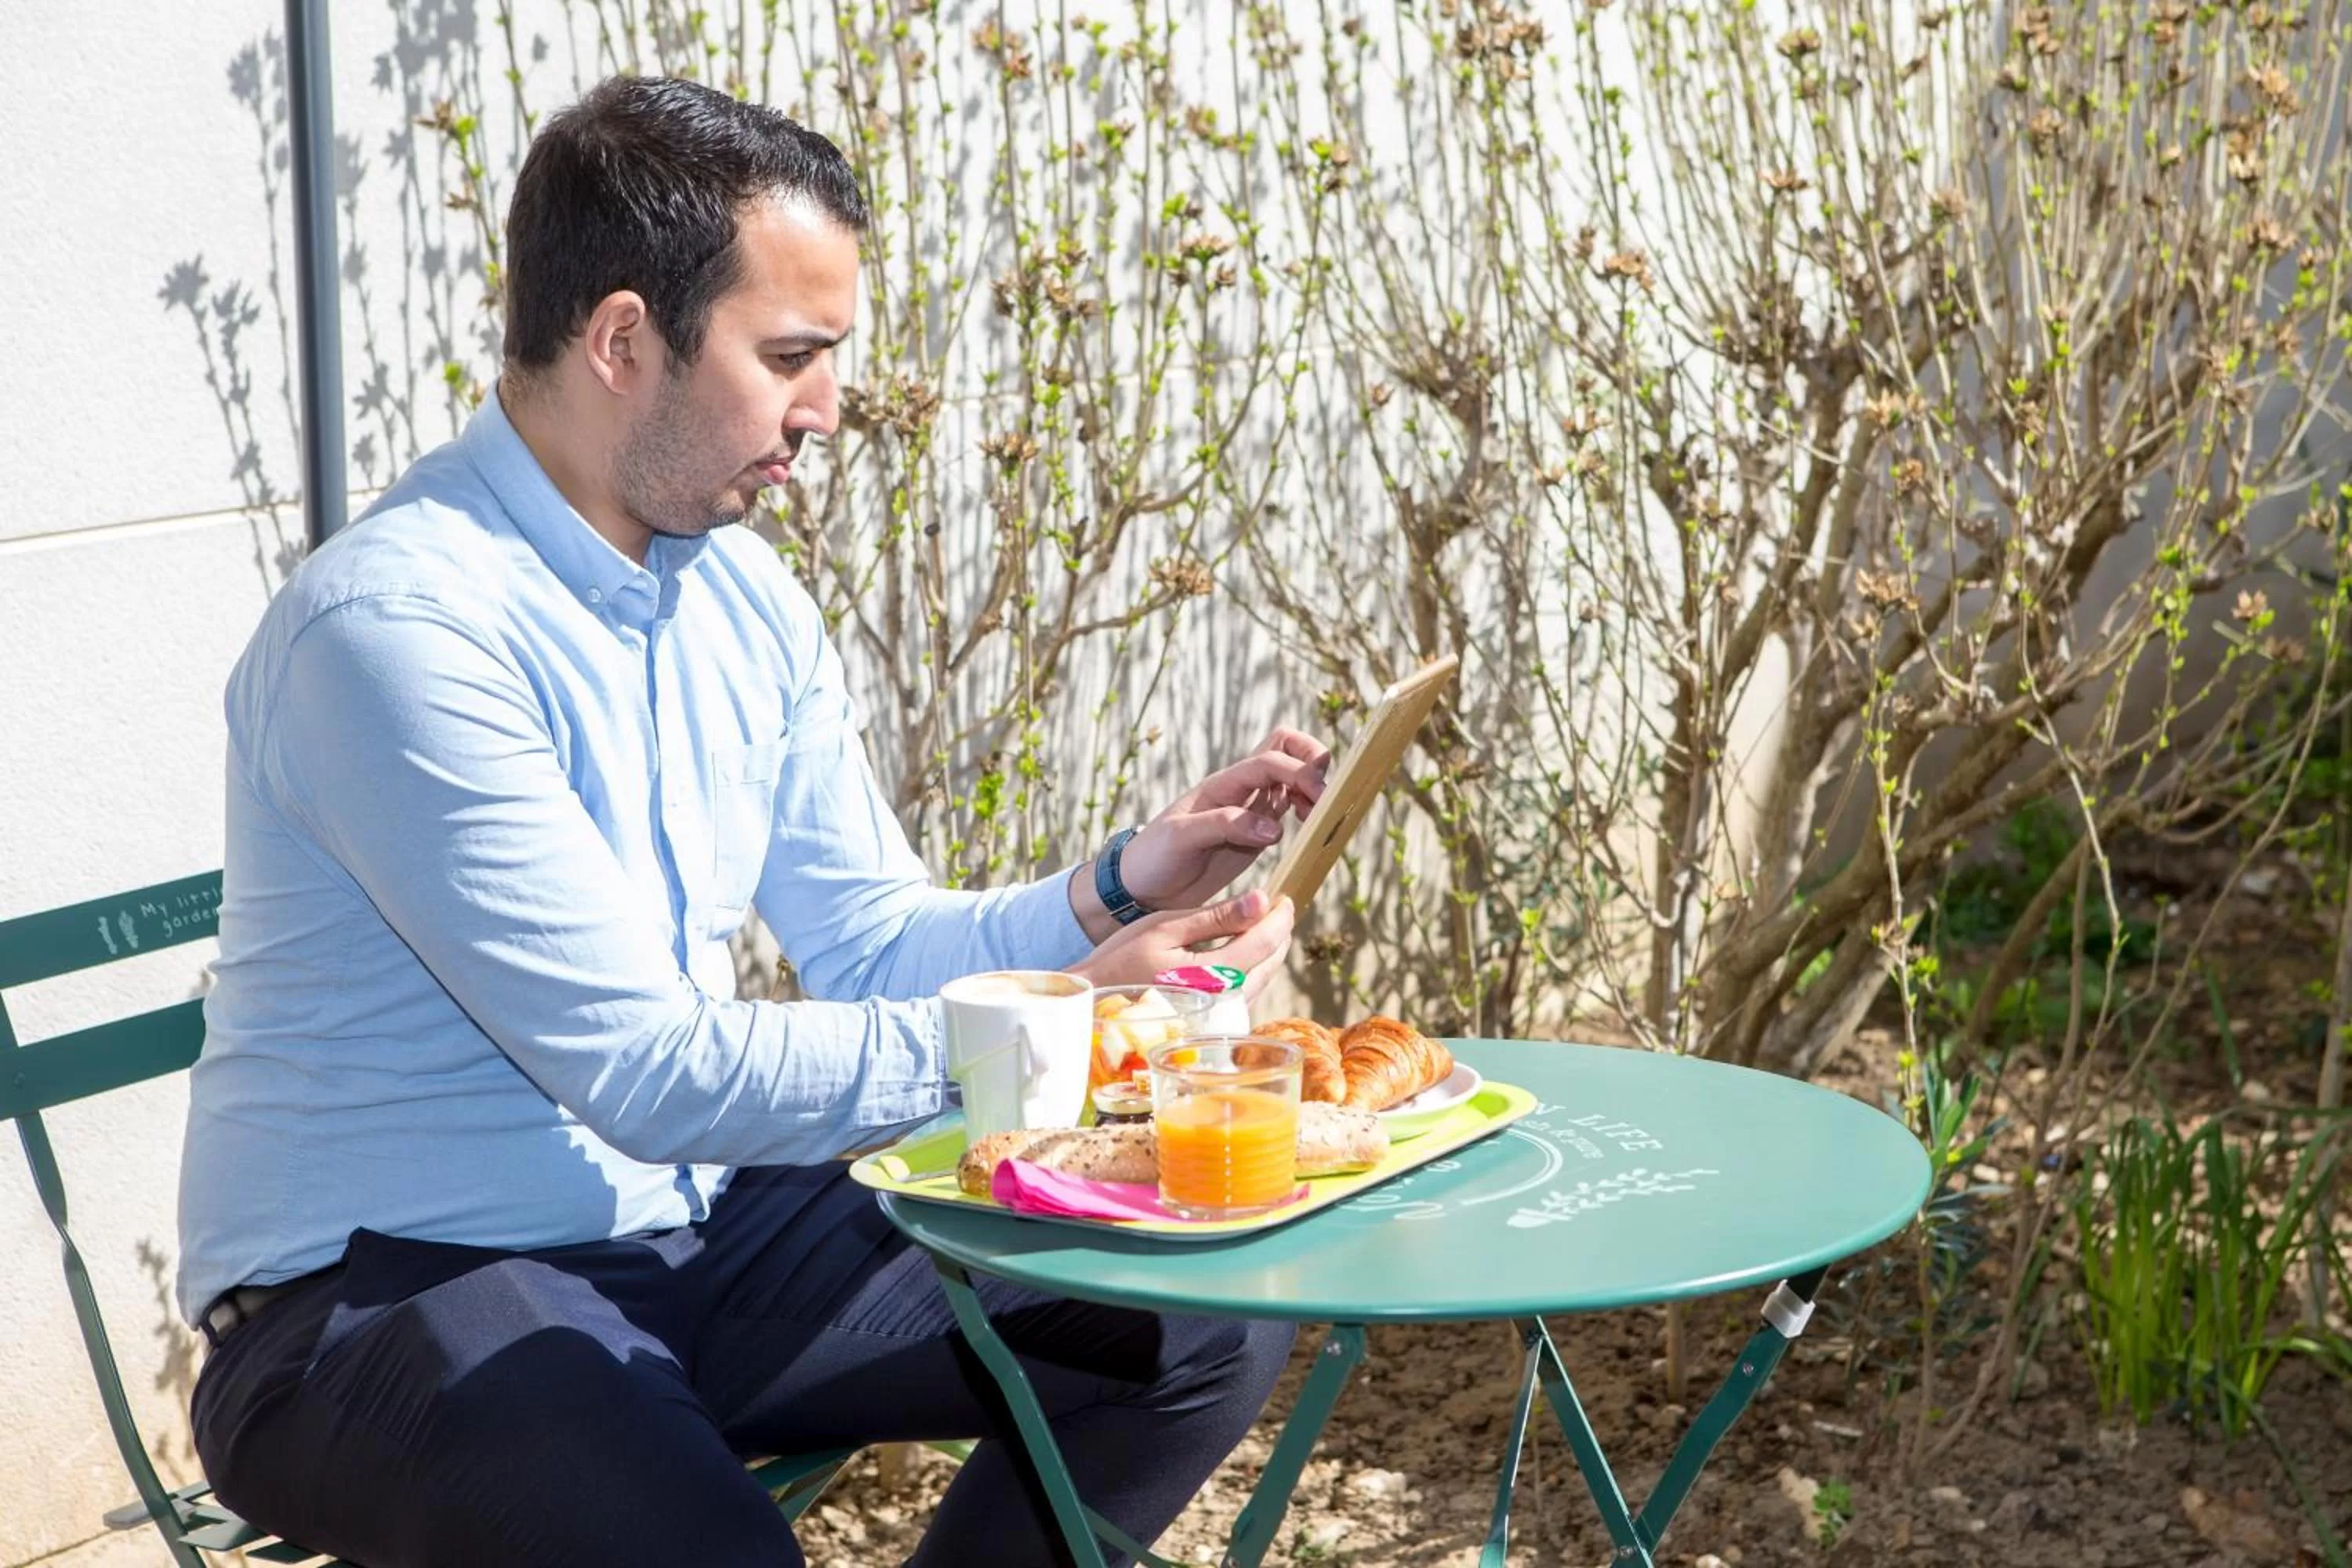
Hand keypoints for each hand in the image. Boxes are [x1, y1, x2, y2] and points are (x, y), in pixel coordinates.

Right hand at [1070, 889, 1294, 1002]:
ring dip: (1270, 950)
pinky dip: (1255, 968)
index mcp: (1214, 973)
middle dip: (1279, 932)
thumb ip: (1217, 916)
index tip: (1284, 896)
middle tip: (1279, 908)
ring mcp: (1220, 1013)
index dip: (1280, 915)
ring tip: (1266, 925)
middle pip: (1271, 962)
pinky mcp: (1212, 1019)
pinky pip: (1247, 991)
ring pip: (1263, 978)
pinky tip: (1246, 951)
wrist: (1097, 998)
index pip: (1265, 941)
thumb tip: (1261, 901)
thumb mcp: (1167, 927)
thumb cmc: (1123, 958)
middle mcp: (1224, 998)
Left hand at [1115, 728, 1330, 913]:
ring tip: (1317, 818)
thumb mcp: (1181, 837)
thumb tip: (1273, 828)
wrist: (1144, 886)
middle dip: (1312, 759)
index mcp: (1223, 784)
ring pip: (1293, 776)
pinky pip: (1290, 809)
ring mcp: (1252, 809)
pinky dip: (1307, 812)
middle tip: (1324, 797)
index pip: (1270, 760)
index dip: (1299, 772)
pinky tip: (1308, 830)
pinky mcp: (1257, 834)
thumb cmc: (1155, 856)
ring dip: (1313, 788)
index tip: (1317, 798)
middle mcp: (1241, 790)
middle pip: (1285, 748)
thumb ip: (1225, 825)